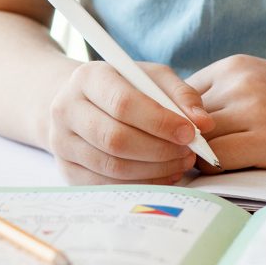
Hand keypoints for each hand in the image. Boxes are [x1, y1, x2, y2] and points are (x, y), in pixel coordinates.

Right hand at [44, 60, 211, 184]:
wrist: (82, 103)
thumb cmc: (124, 88)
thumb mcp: (151, 78)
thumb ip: (181, 95)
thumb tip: (203, 123)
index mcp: (88, 78)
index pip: (123, 104)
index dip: (160, 122)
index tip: (190, 133)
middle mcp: (66, 109)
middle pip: (115, 139)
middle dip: (160, 150)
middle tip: (189, 153)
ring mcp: (62, 142)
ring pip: (112, 167)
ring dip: (154, 170)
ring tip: (179, 163)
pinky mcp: (67, 169)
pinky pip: (106, 186)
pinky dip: (140, 184)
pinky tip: (162, 175)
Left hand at [187, 55, 265, 173]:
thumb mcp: (263, 84)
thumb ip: (226, 97)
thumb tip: (180, 126)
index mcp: (233, 67)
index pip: (177, 96)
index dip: (175, 123)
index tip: (181, 142)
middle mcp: (238, 82)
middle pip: (181, 117)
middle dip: (178, 143)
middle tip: (181, 165)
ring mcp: (253, 109)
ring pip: (196, 140)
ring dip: (194, 160)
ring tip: (205, 173)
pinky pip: (217, 159)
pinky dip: (213, 171)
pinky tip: (226, 176)